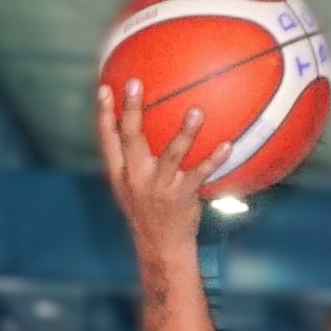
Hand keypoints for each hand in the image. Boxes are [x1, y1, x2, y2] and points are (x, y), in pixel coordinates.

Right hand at [93, 79, 245, 266]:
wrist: (160, 248)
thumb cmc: (149, 211)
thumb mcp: (132, 188)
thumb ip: (135, 160)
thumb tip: (146, 127)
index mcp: (120, 174)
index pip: (107, 140)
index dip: (103, 114)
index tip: (104, 87)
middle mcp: (136, 178)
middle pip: (130, 139)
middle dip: (130, 110)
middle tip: (134, 83)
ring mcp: (158, 188)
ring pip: (171, 155)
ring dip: (185, 133)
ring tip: (196, 111)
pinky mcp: (181, 197)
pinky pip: (199, 174)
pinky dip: (213, 159)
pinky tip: (227, 145)